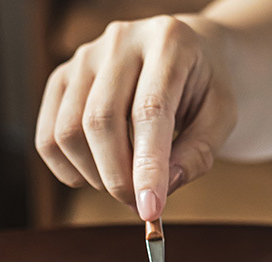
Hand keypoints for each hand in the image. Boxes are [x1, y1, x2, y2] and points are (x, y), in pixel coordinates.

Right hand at [35, 14, 236, 220]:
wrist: (187, 56)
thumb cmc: (205, 88)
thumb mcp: (223, 118)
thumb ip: (198, 153)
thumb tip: (163, 187)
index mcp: (168, 42)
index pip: (148, 111)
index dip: (147, 167)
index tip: (150, 210)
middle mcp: (120, 41)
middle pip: (100, 122)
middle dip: (119, 179)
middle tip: (140, 204)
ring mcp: (84, 57)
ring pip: (68, 132)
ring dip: (95, 176)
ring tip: (124, 181)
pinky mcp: (62, 79)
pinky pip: (48, 137)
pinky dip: (69, 170)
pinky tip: (97, 172)